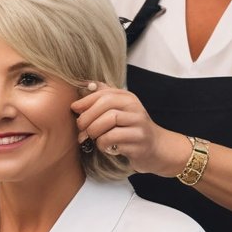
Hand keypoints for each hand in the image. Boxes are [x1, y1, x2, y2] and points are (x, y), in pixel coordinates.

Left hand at [71, 83, 189, 175]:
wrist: (156, 148)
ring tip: (92, 138)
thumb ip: (105, 96)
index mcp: (128, 98)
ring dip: (94, 131)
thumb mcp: (121, 109)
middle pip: (105, 105)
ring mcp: (138, 125)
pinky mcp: (138, 142)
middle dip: (87, 117)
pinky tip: (105, 147)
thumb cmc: (132, 129)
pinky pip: (112, 140)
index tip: (74, 109)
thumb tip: (84, 84)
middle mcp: (135, 108)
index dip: (86, 101)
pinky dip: (103, 144)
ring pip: (109, 121)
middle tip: (81, 128)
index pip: (104, 93)